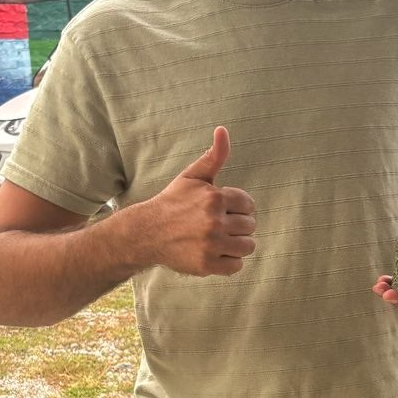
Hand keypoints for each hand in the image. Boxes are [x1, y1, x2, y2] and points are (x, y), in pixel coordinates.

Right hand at [131, 127, 255, 276]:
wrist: (146, 232)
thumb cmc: (173, 203)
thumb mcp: (192, 177)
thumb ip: (214, 156)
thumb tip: (223, 130)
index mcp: (214, 197)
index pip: (249, 205)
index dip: (238, 208)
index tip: (223, 210)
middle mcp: (214, 221)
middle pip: (250, 227)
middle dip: (237, 226)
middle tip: (218, 226)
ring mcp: (211, 245)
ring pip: (247, 247)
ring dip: (236, 244)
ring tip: (219, 240)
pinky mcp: (206, 265)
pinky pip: (236, 266)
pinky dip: (229, 262)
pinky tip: (214, 253)